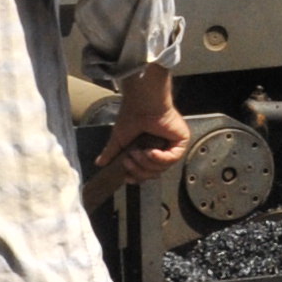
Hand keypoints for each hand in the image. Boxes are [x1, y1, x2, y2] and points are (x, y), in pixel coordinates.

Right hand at [92, 64, 186, 187]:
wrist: (142, 104)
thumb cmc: (131, 116)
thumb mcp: (119, 139)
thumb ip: (112, 152)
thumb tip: (100, 163)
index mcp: (148, 148)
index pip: (146, 171)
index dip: (137, 176)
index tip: (126, 177)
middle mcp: (162, 148)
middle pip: (153, 173)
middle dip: (139, 170)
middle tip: (128, 160)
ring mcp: (172, 145)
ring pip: (162, 168)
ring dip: (146, 163)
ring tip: (138, 152)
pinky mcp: (181, 141)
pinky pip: (172, 159)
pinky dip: (160, 158)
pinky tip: (150, 151)